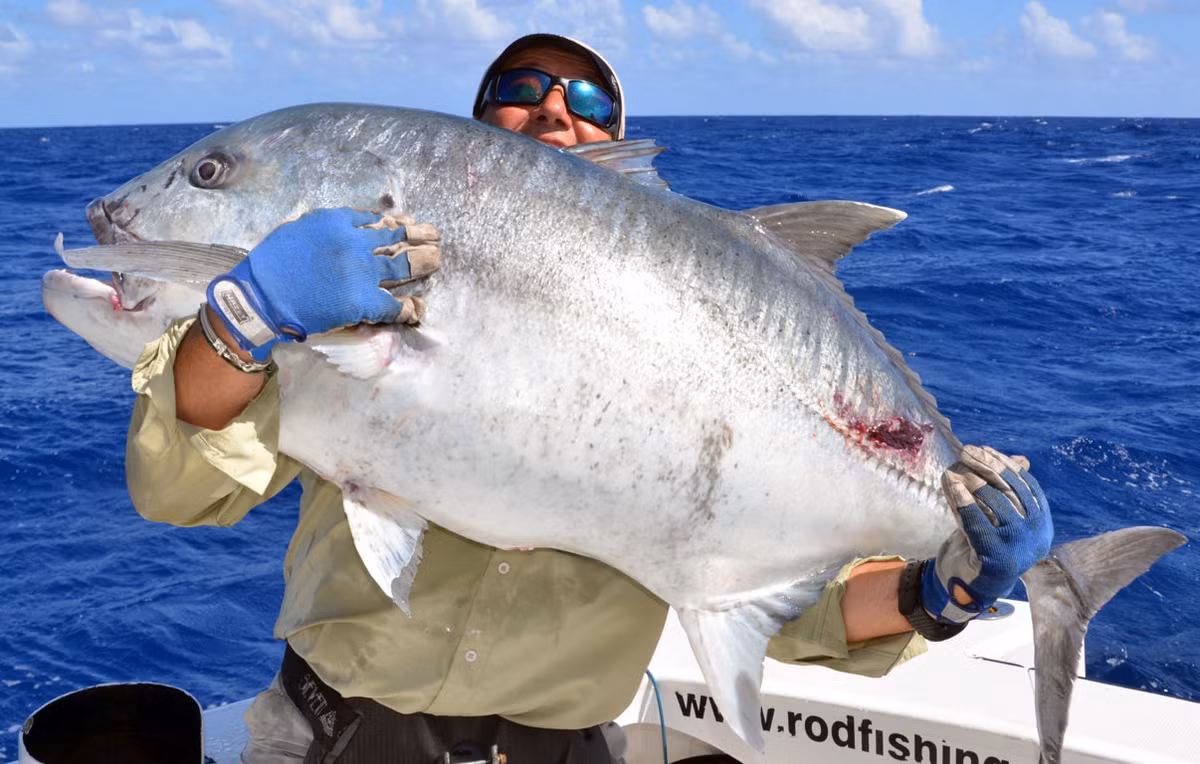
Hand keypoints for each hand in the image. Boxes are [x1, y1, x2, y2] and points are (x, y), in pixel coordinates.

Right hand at [207, 208, 439, 360]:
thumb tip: (350, 222)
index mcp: (337, 222)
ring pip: (403, 266)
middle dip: (420, 235)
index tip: (407, 223)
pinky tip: (419, 308)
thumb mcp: (299, 229)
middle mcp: (355, 243)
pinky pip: (394, 305)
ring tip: (438, 260)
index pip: (375, 220)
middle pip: (396, 238)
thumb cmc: (272, 263)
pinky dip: (409, 307)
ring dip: (424, 262)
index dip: (395, 222)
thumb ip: (326, 224)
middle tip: (436, 236)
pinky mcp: (363, 301)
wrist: (262, 295)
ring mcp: (362, 272)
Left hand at [921, 445, 1053, 623]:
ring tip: (957, 468)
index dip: (1005, 465)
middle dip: (988, 467)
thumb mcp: (998, 517)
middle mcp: (1037, 535)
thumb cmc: (985, 546)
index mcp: (1042, 524)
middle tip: (967, 451)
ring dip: (974, 482)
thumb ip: (1007, 492)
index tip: (985, 449)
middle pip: (1012, 491)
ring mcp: (1019, 546)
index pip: (1027, 486)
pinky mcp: (997, 557)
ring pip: (997, 504)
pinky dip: (965, 502)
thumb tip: (1020, 459)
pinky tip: (954, 486)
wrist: (971, 585)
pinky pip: (979, 523)